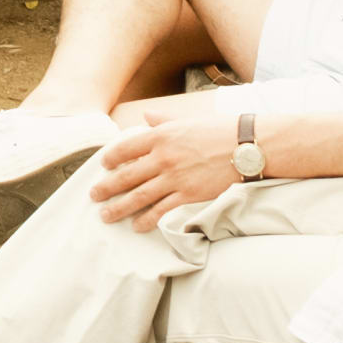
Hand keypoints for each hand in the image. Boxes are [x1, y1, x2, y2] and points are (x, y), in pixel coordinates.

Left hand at [87, 112, 243, 224]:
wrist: (248, 146)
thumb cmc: (221, 130)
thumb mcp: (188, 119)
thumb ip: (164, 119)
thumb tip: (147, 116)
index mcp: (161, 135)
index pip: (126, 148)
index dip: (111, 158)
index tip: (103, 165)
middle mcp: (163, 157)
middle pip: (126, 175)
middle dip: (106, 187)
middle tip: (94, 196)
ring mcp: (174, 178)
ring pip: (139, 196)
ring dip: (119, 208)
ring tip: (106, 215)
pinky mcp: (188, 195)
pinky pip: (161, 211)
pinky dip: (147, 220)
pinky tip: (137, 226)